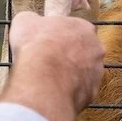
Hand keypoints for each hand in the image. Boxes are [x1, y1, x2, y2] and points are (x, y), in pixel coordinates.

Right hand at [0, 0, 105, 120]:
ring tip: (45, 86)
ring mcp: (96, 77)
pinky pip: (77, 97)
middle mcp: (96, 52)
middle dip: (66, 62)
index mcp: (84, 30)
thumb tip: (30, 20)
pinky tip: (51, 100)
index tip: (55, 47)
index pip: (76, 33)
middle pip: (80, 57)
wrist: (43, 80)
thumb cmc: (35, 48)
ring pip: (80, 78)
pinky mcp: (91, 98)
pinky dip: (66, 98)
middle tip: (45, 69)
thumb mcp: (25, 24)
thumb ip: (31, 22)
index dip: (62, 40)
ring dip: (67, 82)